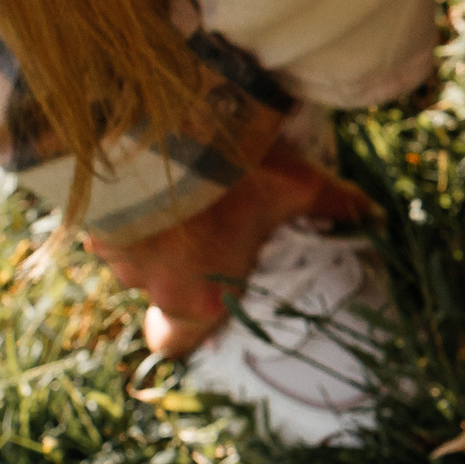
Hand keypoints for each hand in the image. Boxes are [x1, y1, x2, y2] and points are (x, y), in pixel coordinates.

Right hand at [85, 143, 376, 357]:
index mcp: (199, 298)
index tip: (207, 305)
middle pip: (162, 290)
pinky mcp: (88, 215)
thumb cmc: (234, 169)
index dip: (189, 331)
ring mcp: (114, 251)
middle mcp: (151, 285)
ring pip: (134, 253)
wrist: (159, 119)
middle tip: (208, 229)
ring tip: (184, 193)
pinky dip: (126, 206)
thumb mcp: (296, 184)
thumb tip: (376, 214)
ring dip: (153, 231)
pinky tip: (152, 175)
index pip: (176, 344)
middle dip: (182, 264)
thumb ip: (334, 205)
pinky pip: (109, 221)